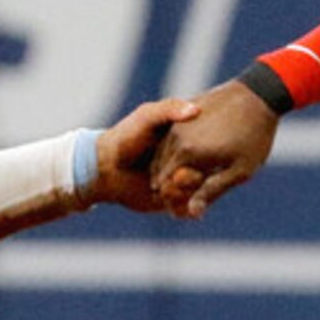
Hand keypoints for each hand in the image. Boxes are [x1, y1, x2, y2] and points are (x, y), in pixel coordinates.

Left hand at [85, 97, 202, 211]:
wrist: (106, 168)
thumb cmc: (126, 137)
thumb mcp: (147, 116)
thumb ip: (170, 109)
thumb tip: (196, 110)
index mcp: (191, 140)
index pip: (213, 147)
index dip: (207, 153)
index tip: (190, 154)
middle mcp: (191, 162)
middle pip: (210, 173)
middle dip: (193, 177)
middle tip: (177, 176)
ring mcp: (183, 183)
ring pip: (201, 194)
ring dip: (185, 192)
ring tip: (165, 188)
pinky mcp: (174, 202)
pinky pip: (188, 210)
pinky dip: (179, 206)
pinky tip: (161, 197)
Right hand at [152, 78, 282, 219]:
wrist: (260, 95)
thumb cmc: (254, 137)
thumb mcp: (239, 171)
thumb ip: (211, 191)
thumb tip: (191, 213)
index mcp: (188, 154)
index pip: (166, 185)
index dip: (171, 199)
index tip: (180, 207)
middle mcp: (177, 137)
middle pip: (160, 169)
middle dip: (166, 185)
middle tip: (176, 197)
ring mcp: (179, 122)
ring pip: (162, 152)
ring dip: (166, 168)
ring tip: (179, 180)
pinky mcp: (182, 111)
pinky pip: (169, 136)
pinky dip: (171, 151)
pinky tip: (184, 159)